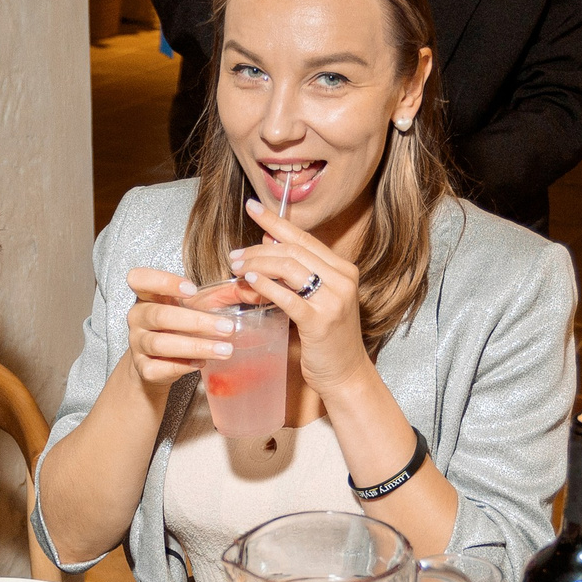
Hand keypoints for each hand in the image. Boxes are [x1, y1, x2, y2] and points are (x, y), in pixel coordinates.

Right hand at [120, 268, 243, 392]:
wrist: (158, 364)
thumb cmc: (179, 327)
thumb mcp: (196, 307)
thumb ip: (221, 295)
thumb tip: (252, 287)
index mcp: (147, 296)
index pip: (140, 279)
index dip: (163, 282)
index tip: (192, 289)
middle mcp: (137, 317)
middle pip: (159, 315)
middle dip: (196, 322)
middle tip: (227, 328)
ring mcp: (137, 344)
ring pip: (160, 344)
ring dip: (196, 346)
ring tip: (224, 350)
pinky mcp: (143, 369)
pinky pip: (160, 368)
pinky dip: (182, 366)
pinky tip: (201, 363)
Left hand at [232, 201, 371, 398]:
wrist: (346, 373)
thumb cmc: (328, 338)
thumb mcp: (317, 298)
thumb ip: (298, 272)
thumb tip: (269, 240)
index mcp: (343, 269)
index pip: (304, 238)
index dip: (275, 221)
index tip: (252, 207)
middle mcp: (343, 280)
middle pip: (293, 251)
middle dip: (258, 249)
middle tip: (235, 255)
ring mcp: (334, 300)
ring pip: (289, 268)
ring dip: (258, 265)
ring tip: (237, 269)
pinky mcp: (320, 321)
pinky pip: (288, 297)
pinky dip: (266, 286)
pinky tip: (250, 282)